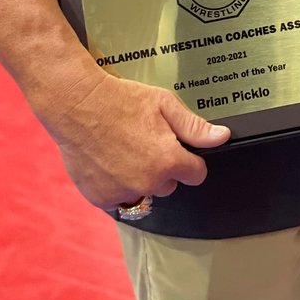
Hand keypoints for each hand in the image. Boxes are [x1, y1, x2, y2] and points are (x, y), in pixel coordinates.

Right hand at [51, 72, 230, 211]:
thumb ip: (194, 127)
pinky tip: (109, 161)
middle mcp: (147, 182)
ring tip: (125, 150)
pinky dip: (116, 185)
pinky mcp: (100, 199)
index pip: (196, 175)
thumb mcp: (164, 104)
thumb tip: (221, 137)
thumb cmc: (120, 101)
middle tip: (145, 142)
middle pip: (169, 184)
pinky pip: (118, 199)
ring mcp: (122, 193)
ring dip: (139, 179)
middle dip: (163, 168)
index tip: (181, 152)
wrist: (77, 105)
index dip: (190, 161)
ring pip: (143, 192)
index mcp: (167, 161)